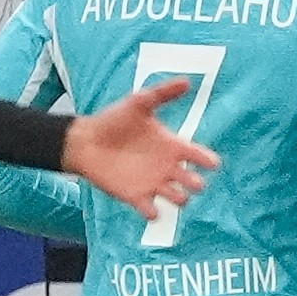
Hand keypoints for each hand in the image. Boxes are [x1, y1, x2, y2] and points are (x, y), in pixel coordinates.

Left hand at [62, 74, 215, 218]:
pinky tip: (150, 209)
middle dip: (195, 183)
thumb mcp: (139, 103)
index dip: (208, 160)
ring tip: (172, 193)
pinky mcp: (136, 196)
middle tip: (190, 181)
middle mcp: (166, 167)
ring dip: (179, 199)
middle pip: (192, 182)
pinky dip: (154, 213)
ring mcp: (153, 183)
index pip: (198, 156)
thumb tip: (187, 81)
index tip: (211, 163)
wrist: (86, 141)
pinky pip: (152, 211)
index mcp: (172, 146)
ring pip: (178, 199)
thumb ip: (163, 94)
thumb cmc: (114, 120)